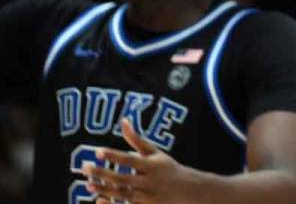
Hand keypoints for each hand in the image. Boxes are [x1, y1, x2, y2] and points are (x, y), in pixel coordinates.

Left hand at [84, 119, 205, 203]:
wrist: (188, 191)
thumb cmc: (167, 168)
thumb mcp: (155, 153)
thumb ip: (137, 140)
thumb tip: (123, 121)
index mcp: (153, 165)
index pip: (130, 160)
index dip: (114, 156)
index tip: (97, 151)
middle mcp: (150, 181)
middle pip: (123, 179)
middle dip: (103, 173)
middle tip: (86, 168)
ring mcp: (148, 197)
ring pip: (122, 195)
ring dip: (104, 190)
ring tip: (88, 184)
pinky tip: (99, 200)